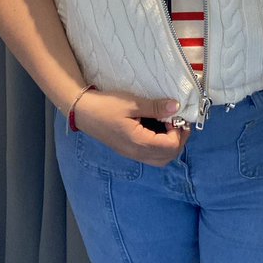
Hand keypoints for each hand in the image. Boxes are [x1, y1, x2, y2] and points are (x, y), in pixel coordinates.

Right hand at [72, 89, 190, 166]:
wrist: (83, 111)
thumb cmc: (106, 106)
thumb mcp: (132, 103)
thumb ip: (155, 107)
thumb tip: (176, 107)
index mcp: (139, 143)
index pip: (170, 146)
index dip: (179, 131)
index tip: (175, 116)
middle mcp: (137, 154)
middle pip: (168, 157)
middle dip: (178, 140)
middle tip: (177, 121)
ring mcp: (132, 154)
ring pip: (160, 159)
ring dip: (170, 144)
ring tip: (169, 125)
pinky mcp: (129, 151)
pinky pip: (151, 156)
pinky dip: (160, 146)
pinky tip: (157, 129)